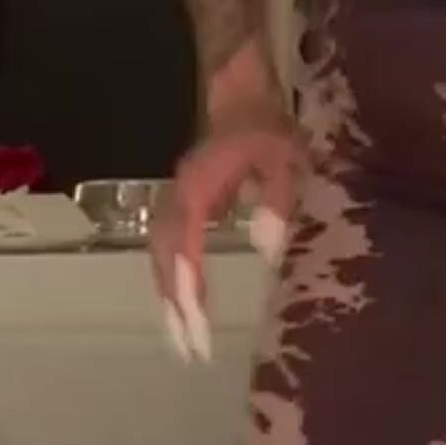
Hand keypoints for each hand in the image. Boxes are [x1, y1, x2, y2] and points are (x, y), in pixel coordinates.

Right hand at [155, 103, 302, 361]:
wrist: (241, 95)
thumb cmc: (267, 128)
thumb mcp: (285, 158)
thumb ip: (278, 202)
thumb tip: (267, 254)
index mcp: (198, 189)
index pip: (185, 247)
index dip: (188, 287)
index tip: (197, 324)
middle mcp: (177, 199)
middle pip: (164, 260)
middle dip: (174, 306)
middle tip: (189, 349)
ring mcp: (175, 201)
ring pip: (160, 257)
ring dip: (169, 298)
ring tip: (183, 340)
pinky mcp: (181, 206)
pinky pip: (167, 249)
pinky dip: (172, 280)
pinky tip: (183, 306)